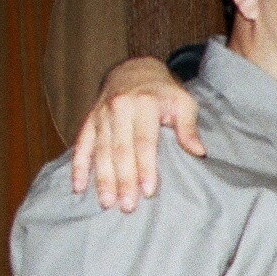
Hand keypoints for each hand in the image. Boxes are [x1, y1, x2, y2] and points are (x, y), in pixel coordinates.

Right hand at [69, 57, 202, 213]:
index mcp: (143, 104)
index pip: (144, 141)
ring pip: (100, 150)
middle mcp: (118, 108)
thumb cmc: (164, 92)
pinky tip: (77, 187)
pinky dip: (78, 166)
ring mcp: (101, 114)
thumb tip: (199, 151)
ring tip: (106, 202)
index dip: (145, 167)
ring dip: (102, 178)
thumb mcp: (183, 102)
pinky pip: (81, 145)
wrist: (134, 69)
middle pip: (120, 150)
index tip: (148, 191)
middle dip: (123, 180)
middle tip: (127, 206)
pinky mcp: (89, 120)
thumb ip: (188, 127)